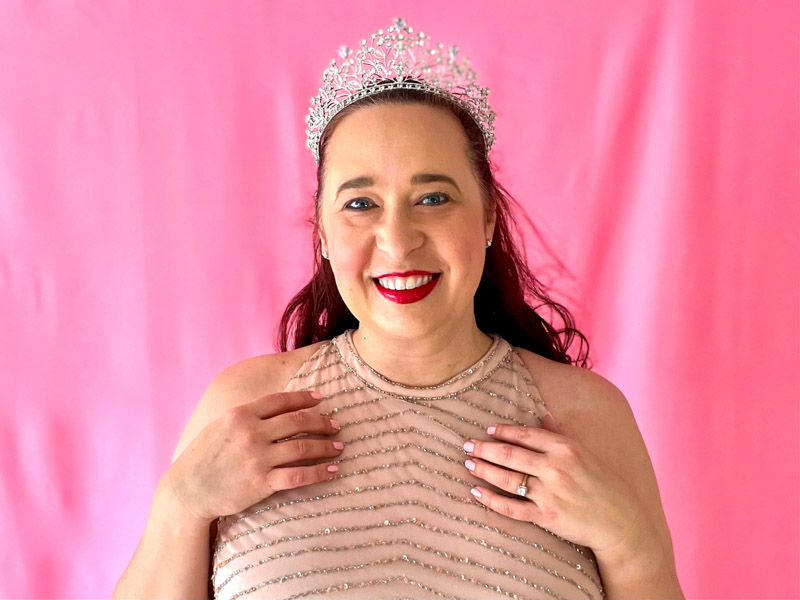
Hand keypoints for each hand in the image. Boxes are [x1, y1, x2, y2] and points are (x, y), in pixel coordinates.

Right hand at [165, 391, 342, 524]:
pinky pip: (298, 475)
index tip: (320, 399)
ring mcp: (257, 458)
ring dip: (325, 446)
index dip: (304, 398)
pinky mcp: (261, 482)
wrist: (186, 491)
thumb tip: (273, 408)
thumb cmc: (202, 457)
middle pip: (298, 421)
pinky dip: (318, 472)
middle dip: (322, 421)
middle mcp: (251, 432)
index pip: (281, 401)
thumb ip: (245, 416)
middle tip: (336, 425)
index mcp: (241, 415)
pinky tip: (331, 471)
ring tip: (338, 447)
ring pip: (303, 447)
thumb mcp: (219, 426)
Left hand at [463, 412, 646, 554]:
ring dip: (483, 470)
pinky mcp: (546, 517)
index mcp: (566, 447)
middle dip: (485, 449)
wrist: (620, 521)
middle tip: (467, 445)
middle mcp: (556, 468)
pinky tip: (476, 492)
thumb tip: (542, 415)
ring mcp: (550, 493)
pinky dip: (491, 500)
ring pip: (507, 479)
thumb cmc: (602, 483)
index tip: (488, 429)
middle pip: (510, 455)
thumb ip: (559, 434)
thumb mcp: (584, 452)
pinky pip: (511, 508)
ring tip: (468, 464)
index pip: (526, 434)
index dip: (504, 431)